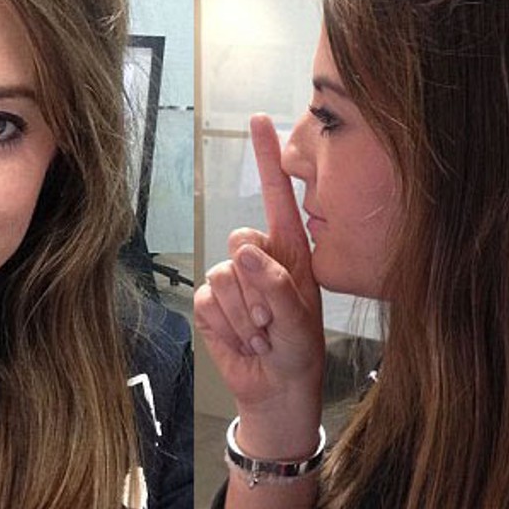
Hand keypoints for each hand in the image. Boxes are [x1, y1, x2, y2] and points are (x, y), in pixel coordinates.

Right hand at [194, 114, 324, 456]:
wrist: (275, 390)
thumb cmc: (301, 351)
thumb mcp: (302, 321)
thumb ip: (278, 285)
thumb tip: (243, 252)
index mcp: (290, 249)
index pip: (276, 194)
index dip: (266, 157)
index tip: (260, 119)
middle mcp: (259, 256)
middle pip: (240, 239)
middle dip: (258, 287)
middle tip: (275, 321)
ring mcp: (232, 279)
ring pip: (223, 277)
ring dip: (245, 315)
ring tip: (263, 335)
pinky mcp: (209, 302)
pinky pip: (206, 300)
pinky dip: (227, 326)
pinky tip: (243, 340)